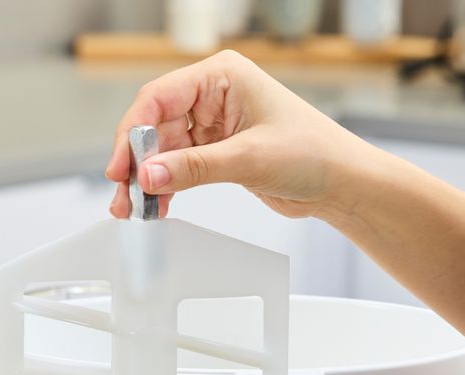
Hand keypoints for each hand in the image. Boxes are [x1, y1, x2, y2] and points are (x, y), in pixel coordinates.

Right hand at [104, 50, 371, 219]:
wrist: (342, 182)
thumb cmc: (314, 153)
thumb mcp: (249, 160)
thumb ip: (194, 167)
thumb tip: (149, 175)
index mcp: (221, 76)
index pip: (158, 98)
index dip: (132, 133)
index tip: (121, 167)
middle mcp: (213, 95)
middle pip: (155, 125)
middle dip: (138, 163)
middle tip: (125, 197)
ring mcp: (214, 124)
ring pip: (163, 149)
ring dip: (148, 179)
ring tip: (134, 209)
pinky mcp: (217, 150)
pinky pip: (179, 166)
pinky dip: (166, 186)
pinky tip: (157, 206)